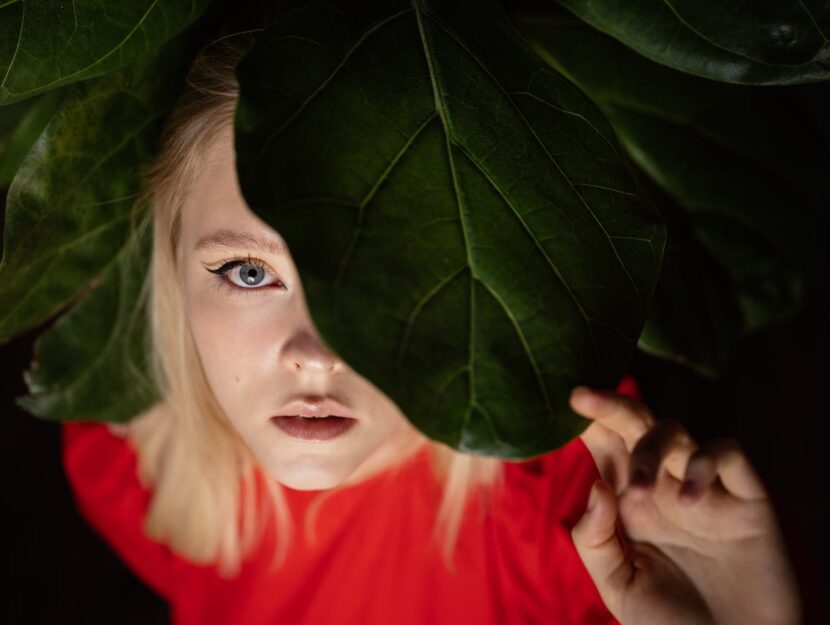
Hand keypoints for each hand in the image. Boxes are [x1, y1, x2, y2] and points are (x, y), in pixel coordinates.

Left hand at [569, 386, 802, 624]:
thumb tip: (596, 486)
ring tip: (637, 492)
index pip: (605, 444)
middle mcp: (662, 486)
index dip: (586, 421)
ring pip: (675, 432)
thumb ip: (596, 540)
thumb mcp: (618, 587)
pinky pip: (726, 453)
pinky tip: (688, 500)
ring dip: (650, 448)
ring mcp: (703, 489)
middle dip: (610, 405)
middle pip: (635, 424)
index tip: (563, 402)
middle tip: (581, 396)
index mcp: (628, 501)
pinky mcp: (746, 499)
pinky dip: (704, 464)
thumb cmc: (672, 624)